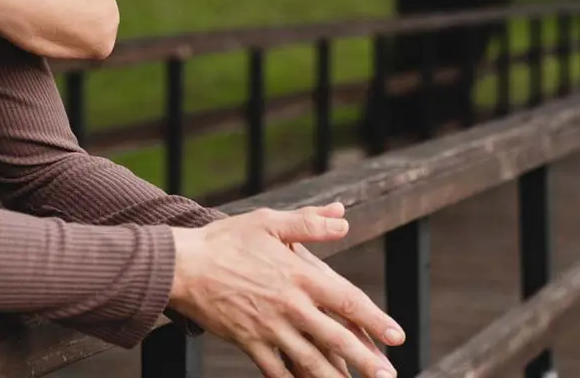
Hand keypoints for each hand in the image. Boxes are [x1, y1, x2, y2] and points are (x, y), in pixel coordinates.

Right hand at [168, 205, 402, 377]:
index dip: (374, 319)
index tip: (396, 335)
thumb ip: (308, 222)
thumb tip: (343, 218)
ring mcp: (268, 327)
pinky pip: (276, 370)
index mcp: (298, 274)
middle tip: (389, 377)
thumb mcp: (269, 221)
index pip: (346, 300)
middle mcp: (289, 304)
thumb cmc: (226, 239)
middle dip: (366, 360)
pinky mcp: (248, 342)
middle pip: (335, 337)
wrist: (183, 265)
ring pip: (310, 360)